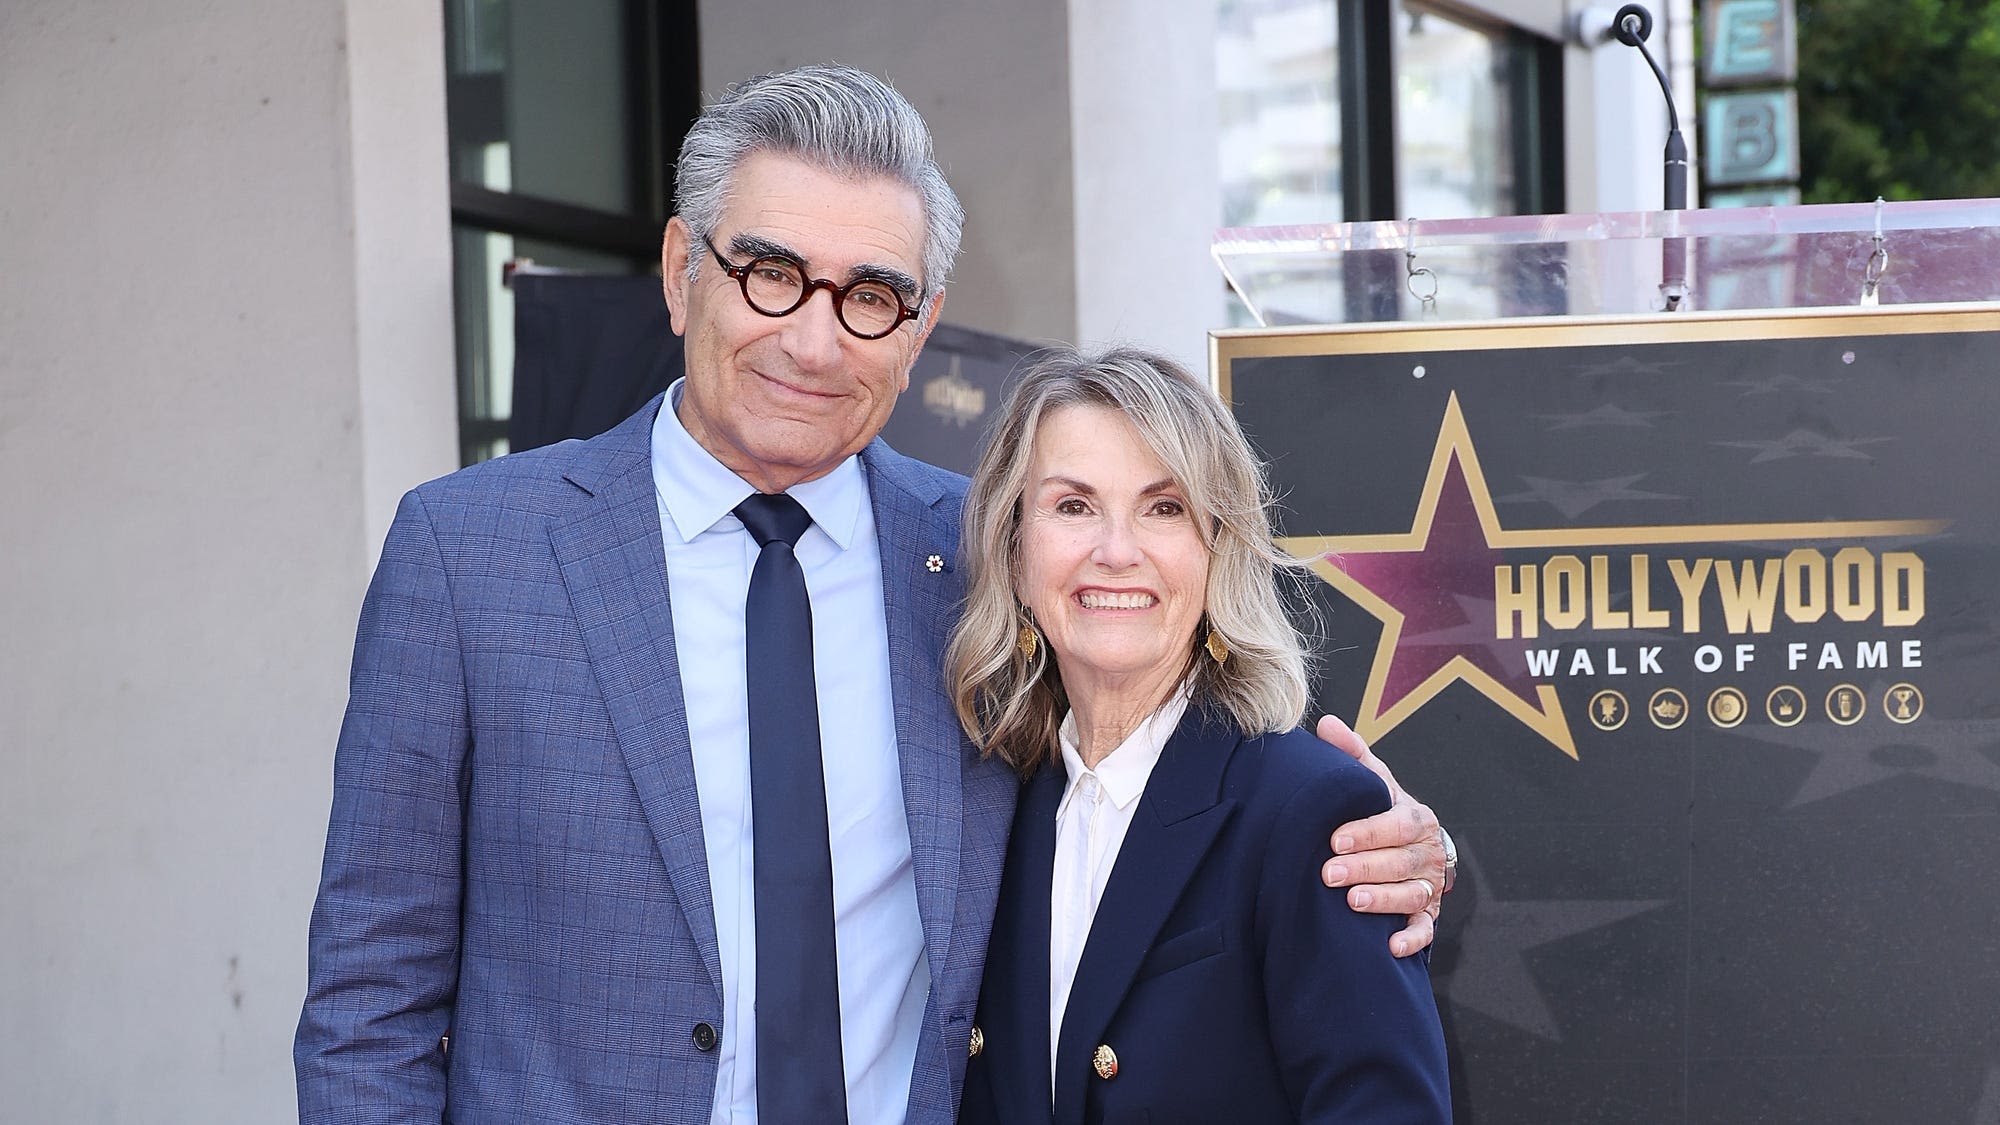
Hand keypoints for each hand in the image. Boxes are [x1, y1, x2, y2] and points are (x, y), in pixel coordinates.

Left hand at [1313, 715, 1446, 957]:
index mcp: (1414, 817)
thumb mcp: (1374, 783)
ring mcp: (1429, 885)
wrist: (1417, 848)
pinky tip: (1391, 946)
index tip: (1335, 839)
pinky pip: (1425, 930)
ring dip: (1383, 900)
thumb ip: (1353, 757)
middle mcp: (1426, 852)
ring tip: (1352, 902)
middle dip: (1365, 867)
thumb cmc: (1386, 813)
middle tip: (1330, 873)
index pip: (1395, 824)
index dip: (1368, 832)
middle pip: (1400, 862)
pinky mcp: (1428, 914)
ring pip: (1411, 895)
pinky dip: (1411, 939)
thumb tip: (1326, 724)